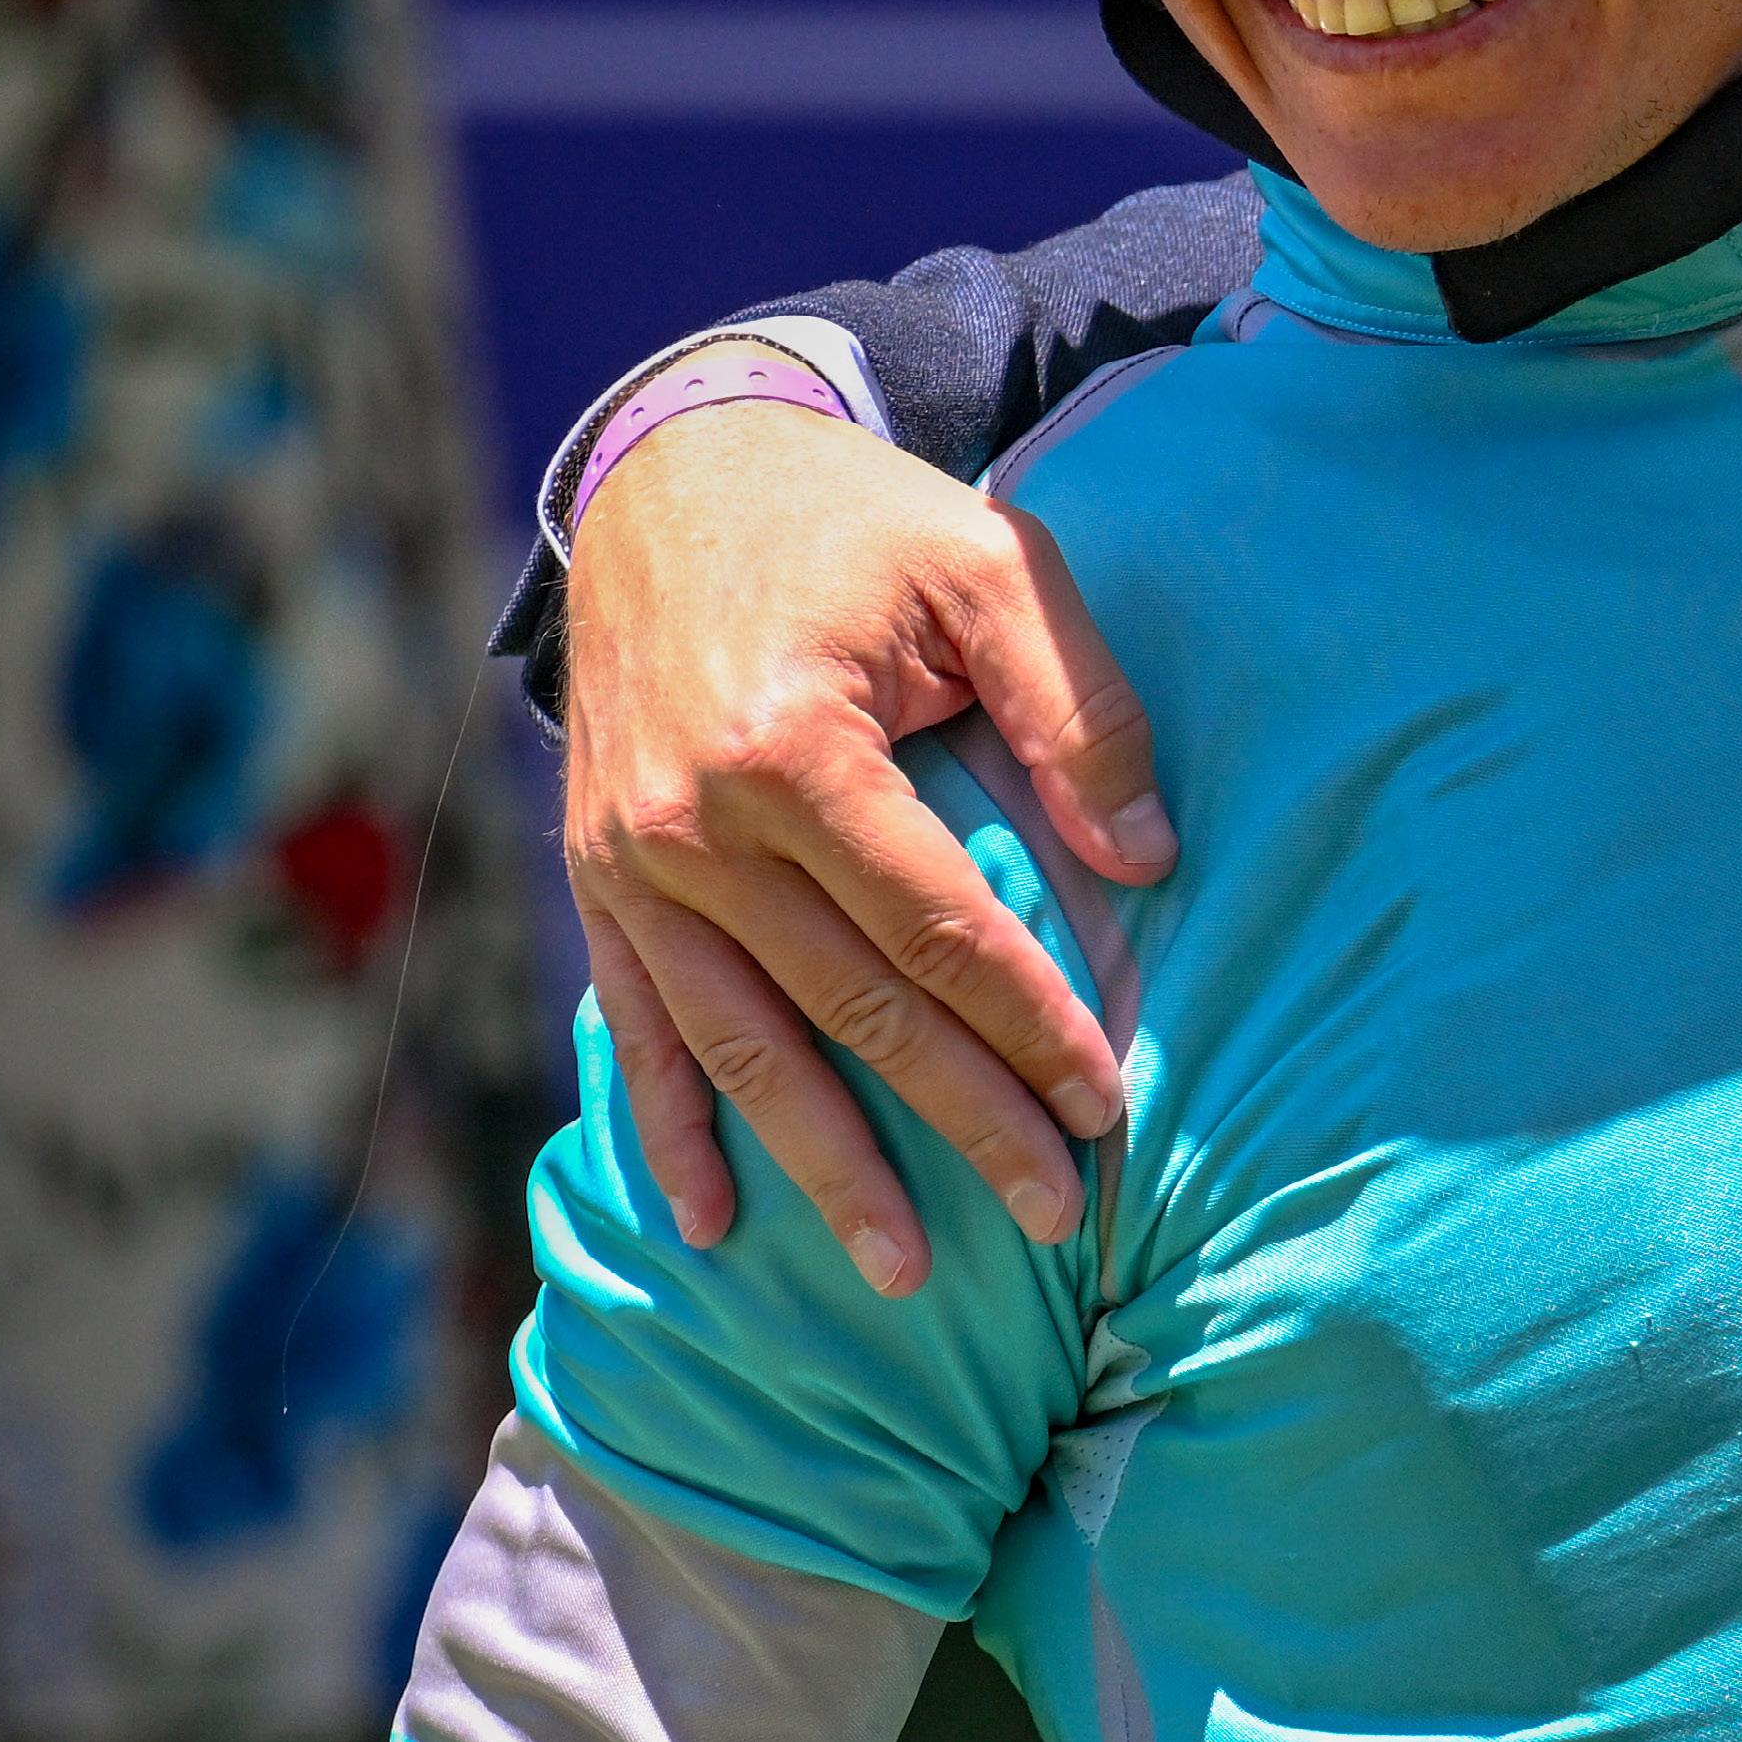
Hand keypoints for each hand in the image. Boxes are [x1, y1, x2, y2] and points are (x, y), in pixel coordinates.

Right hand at [563, 393, 1178, 1300]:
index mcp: (796, 745)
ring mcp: (630, 860)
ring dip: (826, 1167)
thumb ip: (1077, 706)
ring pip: (744, 1048)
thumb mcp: (988, 562)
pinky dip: (675, 1127)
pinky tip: (717, 1222)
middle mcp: (695, 821)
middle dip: (959, 1120)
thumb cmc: (854, 520)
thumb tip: (1146, 863)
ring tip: (908, 1272)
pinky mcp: (595, 873)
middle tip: (1052, 1214)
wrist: (673, 469)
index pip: (937, 927)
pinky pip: (639, 1024)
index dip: (1028, 1021)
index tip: (1104, 1102)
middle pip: (851, 1008)